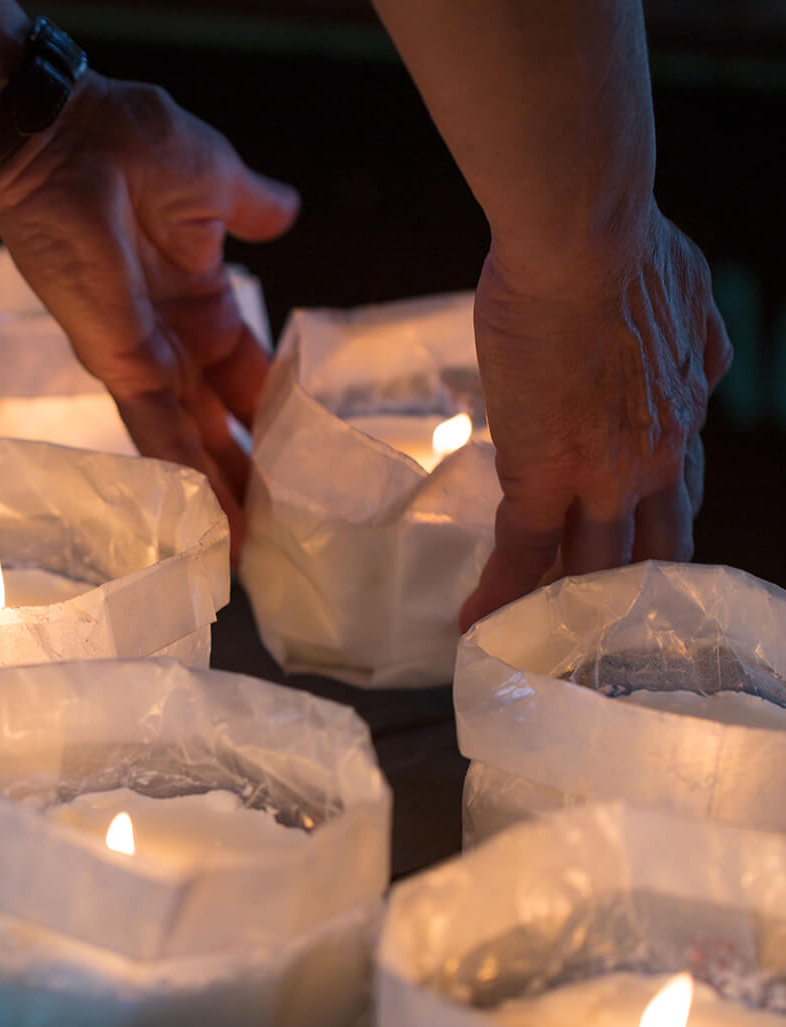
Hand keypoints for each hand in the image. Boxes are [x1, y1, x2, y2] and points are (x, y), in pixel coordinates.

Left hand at [0, 71, 298, 555]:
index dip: (268, 416)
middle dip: (244, 474)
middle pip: (217, 423)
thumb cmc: (129, 140)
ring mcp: (142, 357)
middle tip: (274, 527)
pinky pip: (156, 431)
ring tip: (246, 550)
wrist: (61, 130)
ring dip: (218, 496)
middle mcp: (172, 341)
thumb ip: (250, 210)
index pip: (244, 374)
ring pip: (188, 443)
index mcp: (199, 301)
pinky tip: (211, 524)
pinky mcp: (118, 363)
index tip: (295, 459)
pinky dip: (183, 479)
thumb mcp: (214, 182)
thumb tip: (288, 213)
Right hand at [459, 205, 732, 630]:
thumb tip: (698, 361)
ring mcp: (604, 474)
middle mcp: (657, 458)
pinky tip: (477, 621)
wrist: (585, 239)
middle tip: (597, 622)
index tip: (637, 550)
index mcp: (685, 412)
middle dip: (626, 590)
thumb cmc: (625, 247)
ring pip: (593, 564)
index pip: (677, 494)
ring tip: (539, 639)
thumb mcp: (688, 299)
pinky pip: (522, 552)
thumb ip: (695, 342)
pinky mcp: (545, 475)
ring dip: (565, 604)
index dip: (657, 528)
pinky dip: (500, 593)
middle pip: (649, 550)